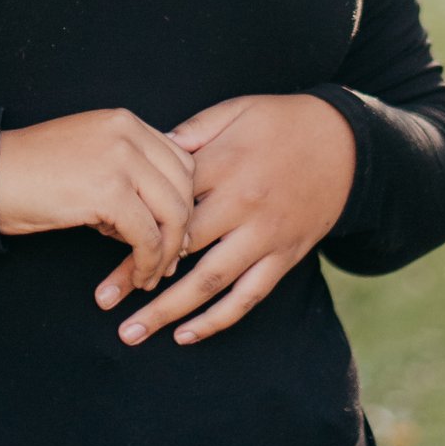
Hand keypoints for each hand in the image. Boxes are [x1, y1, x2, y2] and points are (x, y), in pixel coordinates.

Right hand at [0, 109, 197, 298]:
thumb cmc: (30, 173)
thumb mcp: (87, 154)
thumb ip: (125, 167)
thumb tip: (158, 210)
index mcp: (124, 121)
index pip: (180, 159)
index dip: (183, 200)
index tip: (172, 231)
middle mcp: (127, 132)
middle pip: (184, 185)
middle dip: (182, 227)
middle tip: (169, 258)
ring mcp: (119, 159)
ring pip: (172, 212)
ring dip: (168, 251)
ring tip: (152, 274)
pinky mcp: (107, 191)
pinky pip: (147, 235)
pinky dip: (147, 262)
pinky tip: (138, 276)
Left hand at [115, 94, 356, 345]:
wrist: (346, 143)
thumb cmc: (281, 121)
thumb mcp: (235, 110)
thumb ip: (192, 131)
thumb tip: (149, 150)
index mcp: (224, 165)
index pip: (166, 202)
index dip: (131, 222)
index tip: (98, 239)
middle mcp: (244, 205)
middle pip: (180, 249)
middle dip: (138, 276)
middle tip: (103, 300)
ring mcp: (266, 236)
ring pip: (210, 282)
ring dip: (168, 310)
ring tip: (132, 332)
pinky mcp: (285, 257)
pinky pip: (249, 297)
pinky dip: (217, 321)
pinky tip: (185, 335)